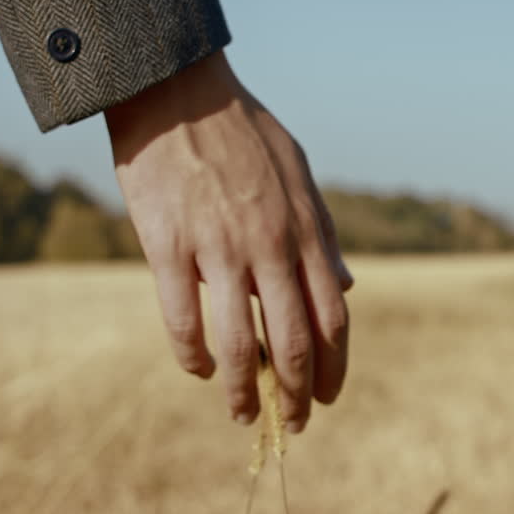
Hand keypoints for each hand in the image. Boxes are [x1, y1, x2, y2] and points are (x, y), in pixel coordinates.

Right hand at [104, 51, 352, 431]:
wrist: (176, 90)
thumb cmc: (241, 132)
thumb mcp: (299, 175)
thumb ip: (323, 236)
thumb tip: (346, 288)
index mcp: (306, 229)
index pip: (333, 317)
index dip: (334, 367)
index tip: (328, 396)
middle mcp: (269, 245)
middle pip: (294, 342)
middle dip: (298, 394)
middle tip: (293, 423)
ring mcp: (218, 248)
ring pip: (240, 344)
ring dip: (243, 392)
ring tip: (242, 416)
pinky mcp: (168, 247)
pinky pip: (184, 321)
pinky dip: (194, 357)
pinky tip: (200, 371)